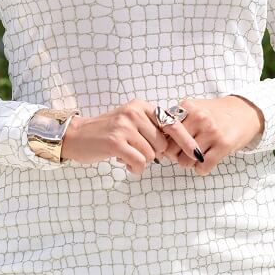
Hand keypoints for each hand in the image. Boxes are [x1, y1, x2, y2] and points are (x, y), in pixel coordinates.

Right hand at [58, 98, 202, 174]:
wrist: (76, 135)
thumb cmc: (105, 132)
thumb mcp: (129, 122)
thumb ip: (151, 129)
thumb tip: (175, 148)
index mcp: (140, 106)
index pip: (171, 124)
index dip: (187, 140)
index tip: (198, 154)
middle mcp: (133, 113)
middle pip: (163, 144)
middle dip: (154, 154)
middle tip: (135, 151)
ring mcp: (124, 127)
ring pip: (152, 155)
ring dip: (141, 161)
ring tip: (126, 155)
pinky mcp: (116, 142)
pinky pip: (140, 162)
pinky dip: (135, 168)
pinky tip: (124, 163)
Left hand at [156, 95, 264, 175]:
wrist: (243, 112)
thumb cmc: (214, 113)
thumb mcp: (194, 108)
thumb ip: (176, 120)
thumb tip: (156, 140)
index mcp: (187, 107)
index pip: (163, 131)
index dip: (162, 142)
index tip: (165, 146)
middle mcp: (199, 118)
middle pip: (171, 149)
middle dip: (173, 155)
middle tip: (180, 153)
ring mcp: (212, 132)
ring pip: (185, 161)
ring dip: (187, 163)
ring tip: (194, 156)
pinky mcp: (224, 145)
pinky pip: (202, 168)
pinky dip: (200, 169)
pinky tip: (205, 162)